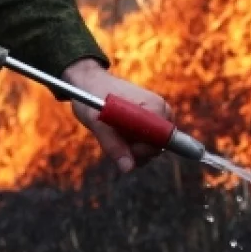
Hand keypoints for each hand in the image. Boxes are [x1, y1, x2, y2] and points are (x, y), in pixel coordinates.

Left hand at [63, 58, 171, 173]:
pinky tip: (118, 135)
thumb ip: (113, 145)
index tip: (125, 146)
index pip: (162, 140)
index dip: (143, 149)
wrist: (89, 83)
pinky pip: (145, 145)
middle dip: (135, 151)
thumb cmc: (91, 96)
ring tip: (113, 134)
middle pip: (157, 147)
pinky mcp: (149, 125)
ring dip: (131, 149)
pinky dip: (131, 146)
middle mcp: (161, 112)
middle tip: (114, 138)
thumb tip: (127, 168)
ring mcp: (156, 118)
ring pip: (150, 149)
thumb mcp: (97, 122)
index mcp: (155, 106)